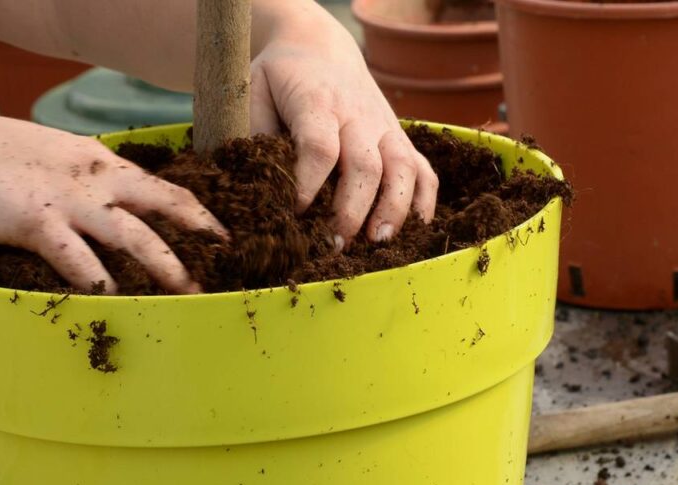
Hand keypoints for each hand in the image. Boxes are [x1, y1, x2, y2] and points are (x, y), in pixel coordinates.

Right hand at [0, 110, 226, 293]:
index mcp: (98, 161)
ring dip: (166, 266)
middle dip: (199, 237)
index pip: (161, 186)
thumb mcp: (49, 155)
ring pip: (132, 235)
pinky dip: (99, 282)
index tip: (222, 232)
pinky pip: (77, 258)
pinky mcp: (35, 220)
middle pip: (162, 207)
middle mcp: (94, 177)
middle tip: (227, 263)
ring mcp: (67, 199)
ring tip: (190, 292)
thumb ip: (81, 178)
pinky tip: (116, 304)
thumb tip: (103, 205)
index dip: (196, 211)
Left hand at [248, 6, 438, 248]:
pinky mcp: (400, 138)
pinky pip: (424, 170)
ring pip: (402, 169)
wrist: (319, 47)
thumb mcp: (253, 91)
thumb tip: (257, 186)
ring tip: (378, 242)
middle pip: (364, 165)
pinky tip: (412, 232)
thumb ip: (254, 133)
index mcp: (318, 103)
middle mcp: (357, 115)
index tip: (295, 215)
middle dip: (351, 209)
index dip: (310, 185)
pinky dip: (424, 202)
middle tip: (335, 244)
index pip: (320, 148)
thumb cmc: (281, 78)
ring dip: (394, 209)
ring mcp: (385, 127)